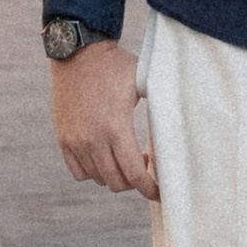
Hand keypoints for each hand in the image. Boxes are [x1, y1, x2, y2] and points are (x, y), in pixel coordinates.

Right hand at [51, 41, 155, 200]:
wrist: (78, 53)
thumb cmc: (115, 66)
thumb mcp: (143, 83)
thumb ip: (160, 106)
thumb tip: (183, 121)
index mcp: (116, 127)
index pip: (134, 173)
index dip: (149, 189)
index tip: (160, 194)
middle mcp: (93, 139)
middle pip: (116, 182)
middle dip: (134, 182)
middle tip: (144, 166)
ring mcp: (75, 140)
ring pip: (98, 178)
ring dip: (115, 175)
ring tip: (124, 157)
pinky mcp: (63, 138)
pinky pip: (78, 172)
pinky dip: (93, 172)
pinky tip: (104, 157)